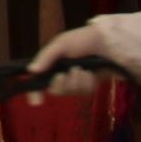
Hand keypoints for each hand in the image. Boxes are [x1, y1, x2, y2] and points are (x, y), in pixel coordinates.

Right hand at [8, 27, 125, 96]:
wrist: (110, 44)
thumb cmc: (84, 40)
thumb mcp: (62, 43)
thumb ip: (46, 57)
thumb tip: (31, 71)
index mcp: (53, 62)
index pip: (39, 80)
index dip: (35, 92)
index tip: (36, 102)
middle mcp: (62, 72)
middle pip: (55, 89)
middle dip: (61, 83)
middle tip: (65, 74)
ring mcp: (76, 81)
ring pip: (69, 92)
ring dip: (76, 82)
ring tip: (83, 70)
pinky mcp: (89, 86)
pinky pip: (83, 92)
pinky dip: (86, 84)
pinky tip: (91, 75)